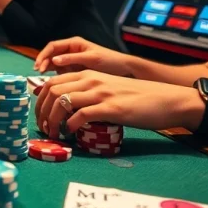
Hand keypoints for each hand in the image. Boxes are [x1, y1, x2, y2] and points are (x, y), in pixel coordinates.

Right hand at [34, 36, 133, 75]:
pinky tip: (53, 84)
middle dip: (43, 62)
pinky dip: (55, 77)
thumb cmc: (110, 60)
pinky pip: (60, 72)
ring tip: (44, 79)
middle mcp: (70, 51)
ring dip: (47, 70)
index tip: (39, 65)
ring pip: (53, 64)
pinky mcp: (73, 70)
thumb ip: (73, 59)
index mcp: (74, 44)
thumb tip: (53, 60)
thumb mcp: (92, 58)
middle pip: (51, 55)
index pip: (53, 46)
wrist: (124, 70)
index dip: (44, 55)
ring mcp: (71, 61)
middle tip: (38, 73)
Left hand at [35, 70, 202, 138]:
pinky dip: (70, 125)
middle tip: (43, 128)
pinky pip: (81, 115)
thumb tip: (67, 108)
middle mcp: (91, 80)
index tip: (40, 116)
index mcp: (88, 74)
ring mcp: (101, 93)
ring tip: (53, 134)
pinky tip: (70, 133)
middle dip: (41, 111)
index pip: (52, 83)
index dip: (40, 101)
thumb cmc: (137, 97)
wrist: (167, 99)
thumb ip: (88, 93)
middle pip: (52, 92)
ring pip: (62, 102)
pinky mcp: (111, 108)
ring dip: (52, 120)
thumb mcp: (107, 88)